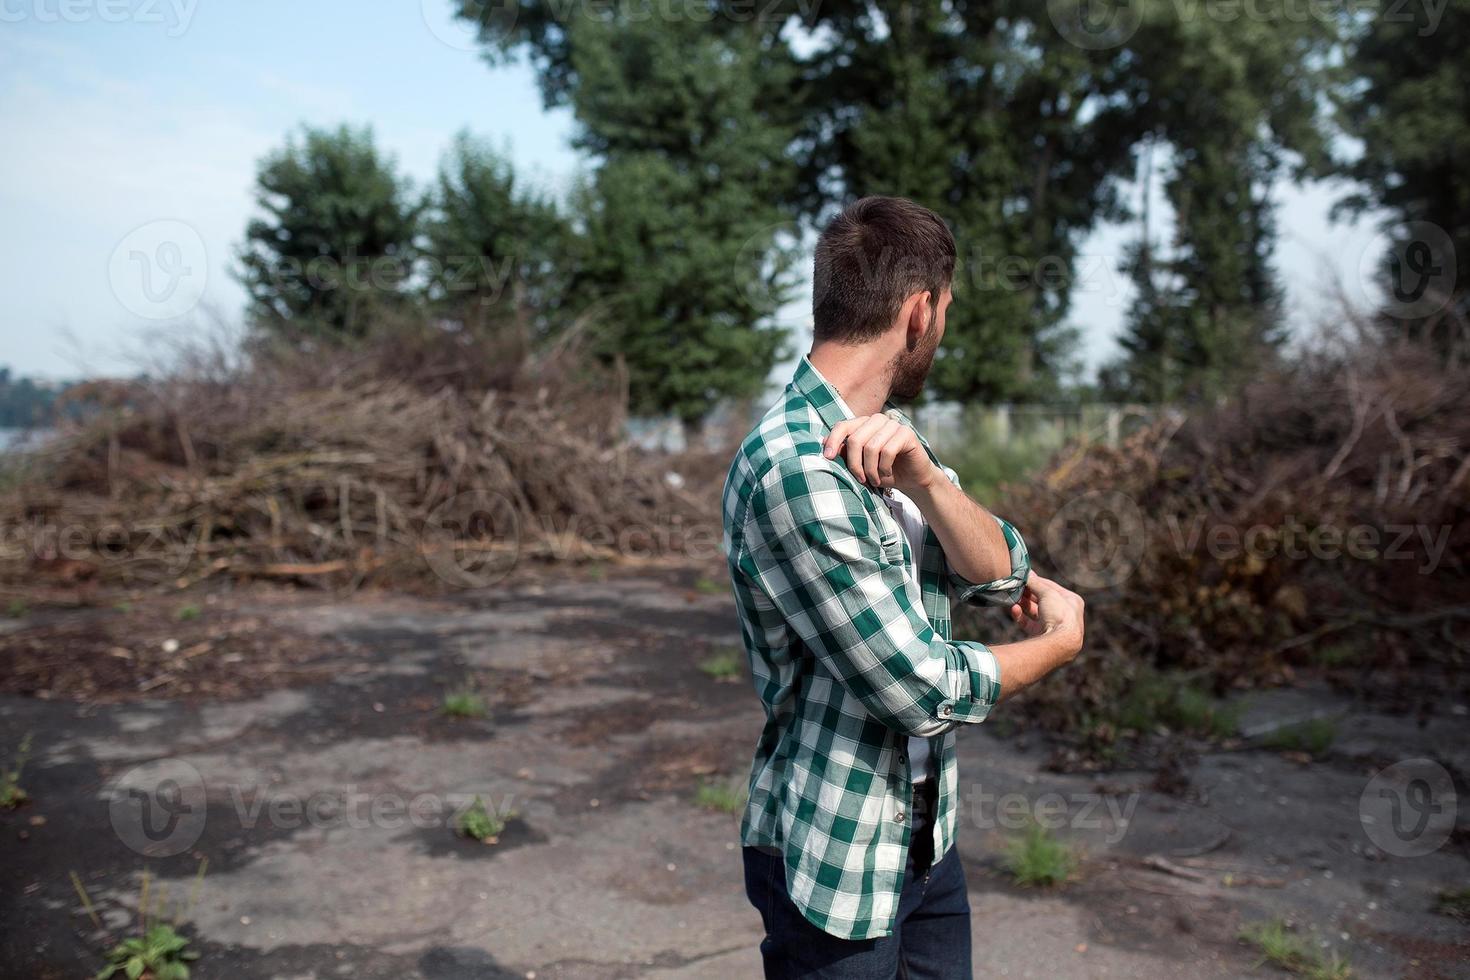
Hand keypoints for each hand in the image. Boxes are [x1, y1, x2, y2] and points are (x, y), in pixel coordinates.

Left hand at [822, 414, 938, 495]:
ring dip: (871, 469)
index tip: (827, 458)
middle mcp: (877, 420)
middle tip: (861, 480)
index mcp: (864, 424)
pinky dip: (884, 468)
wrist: (911, 480)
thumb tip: (824, 443)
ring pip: (871, 447)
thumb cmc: (883, 472)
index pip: (843, 426)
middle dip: (855, 464)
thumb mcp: (860, 465)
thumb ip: (845, 453)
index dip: (833, 440)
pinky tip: (887, 474)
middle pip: (856, 439)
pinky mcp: (906, 433)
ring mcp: (893, 425)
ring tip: (874, 480)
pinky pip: (888, 451)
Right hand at [1009, 573, 1084, 655]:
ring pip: (1035, 611)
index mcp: (1072, 601)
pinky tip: (1013, 608)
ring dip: (1023, 603)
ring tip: (1012, 596)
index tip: (1025, 576)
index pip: (1051, 587)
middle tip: (1016, 586)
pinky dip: (1021, 616)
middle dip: (1028, 593)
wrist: (1060, 643)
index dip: (1037, 581)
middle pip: (1042, 599)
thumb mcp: (1048, 593)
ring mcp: (1053, 625)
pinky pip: (1029, 623)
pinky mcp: (1042, 635)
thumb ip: (1036, 583)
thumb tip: (1027, 574)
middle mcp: (1064, 613)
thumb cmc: (1059, 614)